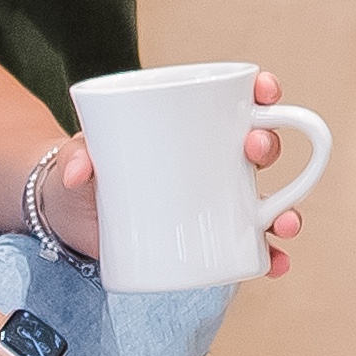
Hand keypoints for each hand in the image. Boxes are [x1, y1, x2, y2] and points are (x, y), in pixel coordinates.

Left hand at [40, 69, 308, 280]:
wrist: (69, 217)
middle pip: (259, 147)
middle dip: (270, 145)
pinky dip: (267, 255)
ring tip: (283, 222)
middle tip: (253, 151)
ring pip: (265, 200)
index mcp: (192, 127)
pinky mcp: (206, 240)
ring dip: (285, 209)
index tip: (264, 92)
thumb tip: (78, 170)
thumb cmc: (81, 173)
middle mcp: (214, 161)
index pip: (239, 101)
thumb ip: (74, 157)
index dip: (262, 92)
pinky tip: (275, 264)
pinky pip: (247, 247)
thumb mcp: (76, 158)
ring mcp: (214, 202)